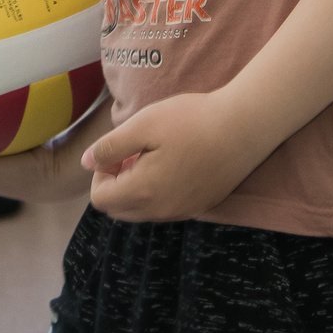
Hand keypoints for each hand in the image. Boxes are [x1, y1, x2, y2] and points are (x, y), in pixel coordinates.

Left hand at [80, 89, 268, 222]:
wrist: (246, 126)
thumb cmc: (192, 120)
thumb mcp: (143, 124)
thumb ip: (109, 147)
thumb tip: (86, 163)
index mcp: (143, 192)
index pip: (100, 200)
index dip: (100, 173)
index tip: (118, 149)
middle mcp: (162, 211)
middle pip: (119, 210)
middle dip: (116, 184)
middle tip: (132, 153)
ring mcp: (183, 212)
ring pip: (143, 211)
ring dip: (137, 188)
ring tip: (153, 155)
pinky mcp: (200, 206)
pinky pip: (166, 208)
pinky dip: (158, 192)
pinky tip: (174, 162)